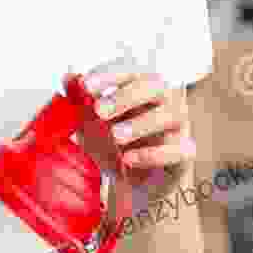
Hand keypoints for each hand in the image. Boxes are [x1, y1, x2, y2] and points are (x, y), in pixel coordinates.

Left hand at [68, 65, 196, 188]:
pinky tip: (128, 159)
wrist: (136, 183)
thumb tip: (67, 78)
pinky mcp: (185, 153)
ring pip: (172, 114)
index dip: (108, 74)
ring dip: (141, 123)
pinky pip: (179, 149)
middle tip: (99, 111)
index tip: (84, 85)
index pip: (129, 69)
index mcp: (141, 85)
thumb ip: (80, 100)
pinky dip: (153, 154)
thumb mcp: (91, 123)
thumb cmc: (114, 144)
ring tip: (116, 136)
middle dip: (125, 96)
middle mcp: (164, 100)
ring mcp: (178, 125)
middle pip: (154, 85)